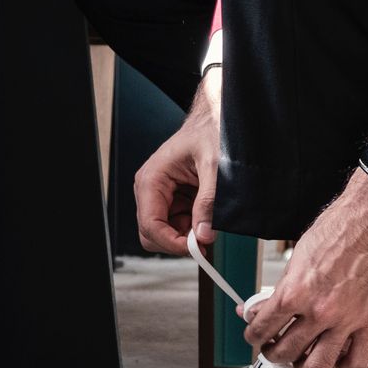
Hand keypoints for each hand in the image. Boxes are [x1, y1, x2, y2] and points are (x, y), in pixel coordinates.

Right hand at [133, 69, 221, 253]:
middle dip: (176, 242)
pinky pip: (178, 224)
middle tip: (204, 242)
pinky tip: (207, 218)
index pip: (149, 224)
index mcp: (152, 179)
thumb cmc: (211, 132)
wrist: (217, 118)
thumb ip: (209, 202)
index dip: (170, 243)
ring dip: (186, 236)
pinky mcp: (175, 199)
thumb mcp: (215, 167)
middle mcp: (151, 189)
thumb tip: (203, 234)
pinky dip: (192, 228)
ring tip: (210, 225)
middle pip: (151, 234)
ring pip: (165, 233)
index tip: (195, 249)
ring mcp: (162, 195)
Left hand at [243, 183, 367, 367]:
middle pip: (285, 352)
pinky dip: (344, 367)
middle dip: (275, 354)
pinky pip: (357, 361)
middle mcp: (318, 310)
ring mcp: (346, 320)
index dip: (253, 336)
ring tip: (303, 362)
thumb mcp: (299, 255)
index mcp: (294, 291)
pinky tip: (339, 358)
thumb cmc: (342, 228)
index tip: (257, 336)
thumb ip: (283, 286)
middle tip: (276, 350)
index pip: (261, 328)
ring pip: (317, 366)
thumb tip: (264, 304)